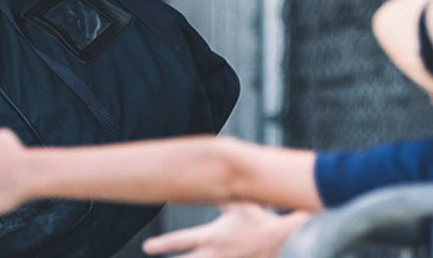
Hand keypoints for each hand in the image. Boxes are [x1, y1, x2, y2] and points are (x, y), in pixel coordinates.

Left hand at [143, 204, 309, 257]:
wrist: (285, 239)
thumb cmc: (262, 218)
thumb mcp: (240, 203)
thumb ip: (222, 196)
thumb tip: (208, 183)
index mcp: (212, 236)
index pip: (182, 240)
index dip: (162, 244)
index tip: (147, 247)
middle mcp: (215, 254)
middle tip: (152, 255)